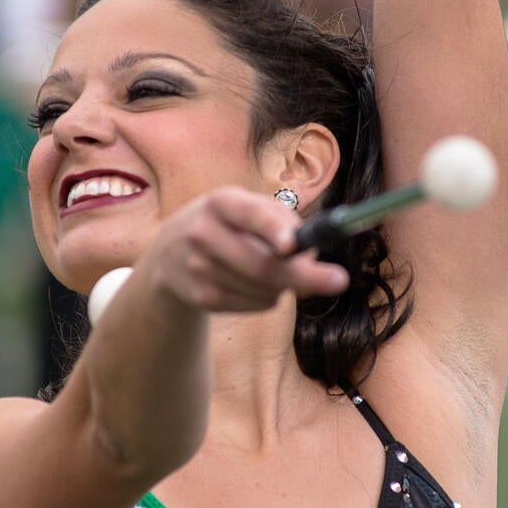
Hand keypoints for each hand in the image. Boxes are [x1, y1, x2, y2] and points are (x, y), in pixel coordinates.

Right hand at [139, 188, 352, 313]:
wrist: (167, 258)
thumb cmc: (224, 226)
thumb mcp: (243, 208)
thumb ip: (280, 220)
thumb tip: (310, 252)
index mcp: (220, 202)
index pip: (249, 215)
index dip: (272, 230)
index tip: (292, 245)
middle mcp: (204, 234)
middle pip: (263, 265)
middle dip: (304, 275)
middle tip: (339, 280)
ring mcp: (200, 269)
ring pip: (266, 289)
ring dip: (284, 284)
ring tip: (266, 268)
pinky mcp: (203, 298)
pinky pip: (257, 305)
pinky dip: (268, 297)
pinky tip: (249, 283)